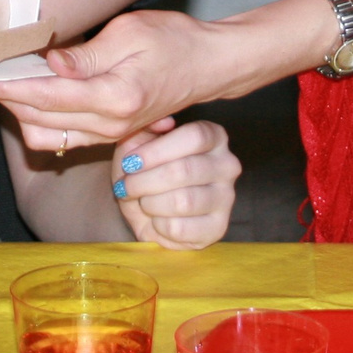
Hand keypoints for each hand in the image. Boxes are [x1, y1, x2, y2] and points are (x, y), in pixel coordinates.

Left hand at [0, 10, 216, 149]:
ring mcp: (111, 135)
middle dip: (4, 99)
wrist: (211, 65)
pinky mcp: (110, 134)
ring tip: (0, 82)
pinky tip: (27, 95)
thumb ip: (85, 55)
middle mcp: (111, 125)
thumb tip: (48, 64)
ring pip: (47, 137)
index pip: (47, 97)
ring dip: (18, 113)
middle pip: (39, 121)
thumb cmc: (175, 41)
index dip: (6, 85)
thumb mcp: (130, 34)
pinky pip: (63, 138)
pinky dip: (39, 120)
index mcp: (116, 98)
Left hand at [112, 118, 240, 249]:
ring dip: (150, 203)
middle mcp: (227, 164)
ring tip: (142, 201)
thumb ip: (147, 127)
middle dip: (145, 181)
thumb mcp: (138, 142)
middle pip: (184, 170)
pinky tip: (155, 219)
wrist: (144, 209)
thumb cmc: (145, 170)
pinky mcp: (217, 228)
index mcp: (213, 137)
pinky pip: (180, 228)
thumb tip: (165, 123)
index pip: (194, 137)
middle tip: (125, 186)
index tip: (130, 162)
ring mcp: (226, 198)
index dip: (157, 151)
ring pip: (183, 201)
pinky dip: (158, 225)